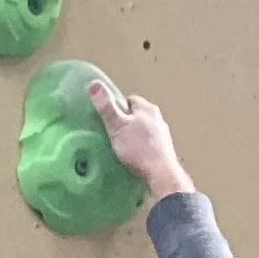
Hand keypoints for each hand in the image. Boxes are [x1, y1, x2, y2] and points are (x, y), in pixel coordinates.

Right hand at [86, 76, 190, 202]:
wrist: (160, 173)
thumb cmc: (138, 148)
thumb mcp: (117, 126)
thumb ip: (106, 107)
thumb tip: (94, 84)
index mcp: (147, 108)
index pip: (129, 100)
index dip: (117, 108)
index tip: (108, 119)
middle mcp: (158, 118)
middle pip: (137, 115)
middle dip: (126, 122)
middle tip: (113, 134)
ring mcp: (163, 134)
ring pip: (144, 130)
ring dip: (135, 135)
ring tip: (123, 147)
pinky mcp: (164, 150)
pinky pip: (149, 144)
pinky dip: (142, 148)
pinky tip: (135, 158)